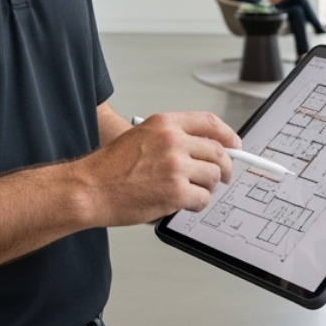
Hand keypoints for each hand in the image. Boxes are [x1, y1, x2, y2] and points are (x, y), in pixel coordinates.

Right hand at [78, 113, 240, 225]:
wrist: (90, 189)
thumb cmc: (110, 168)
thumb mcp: (141, 136)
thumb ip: (171, 138)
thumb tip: (201, 147)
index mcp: (164, 124)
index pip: (209, 122)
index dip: (227, 134)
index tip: (235, 144)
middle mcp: (173, 141)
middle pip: (218, 151)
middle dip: (223, 167)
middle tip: (221, 177)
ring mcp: (176, 166)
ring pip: (213, 176)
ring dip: (206, 188)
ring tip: (190, 192)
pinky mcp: (176, 192)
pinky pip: (203, 198)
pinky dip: (197, 204)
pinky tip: (182, 203)